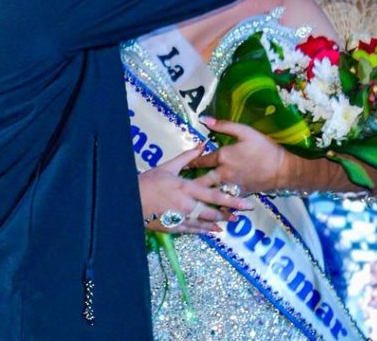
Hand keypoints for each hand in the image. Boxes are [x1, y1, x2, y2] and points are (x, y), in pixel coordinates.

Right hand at [139, 143, 254, 234]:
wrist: (131, 200)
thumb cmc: (149, 181)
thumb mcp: (168, 166)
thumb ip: (187, 157)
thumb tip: (202, 145)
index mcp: (186, 188)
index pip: (214, 195)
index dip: (231, 200)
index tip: (245, 202)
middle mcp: (186, 204)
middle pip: (213, 211)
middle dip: (229, 213)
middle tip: (243, 213)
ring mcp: (180, 217)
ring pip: (205, 223)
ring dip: (220, 222)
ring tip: (232, 221)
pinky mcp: (174, 226)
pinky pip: (193, 230)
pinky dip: (205, 231)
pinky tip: (214, 231)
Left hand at [187, 118, 289, 193]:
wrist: (282, 170)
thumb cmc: (264, 148)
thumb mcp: (245, 131)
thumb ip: (223, 125)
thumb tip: (203, 119)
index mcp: (222, 156)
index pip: (200, 160)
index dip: (190, 160)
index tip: (182, 163)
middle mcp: (222, 173)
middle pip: (200, 181)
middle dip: (189, 183)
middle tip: (179, 186)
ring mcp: (230, 186)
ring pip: (209, 193)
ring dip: (199, 195)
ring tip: (189, 197)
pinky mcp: (238, 195)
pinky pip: (222, 201)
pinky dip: (215, 203)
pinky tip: (209, 207)